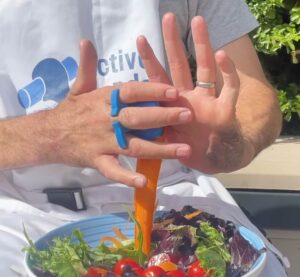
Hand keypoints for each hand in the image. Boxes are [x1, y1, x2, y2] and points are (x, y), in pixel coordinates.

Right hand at [48, 40, 191, 185]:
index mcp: (104, 100)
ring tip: (184, 150)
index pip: (131, 91)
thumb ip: (86, 66)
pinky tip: (145, 182)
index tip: (174, 91)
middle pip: (137, 118)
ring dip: (159, 149)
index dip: (152, 91)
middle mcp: (106, 120)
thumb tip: (86, 41)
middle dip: (163, 117)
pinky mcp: (97, 161)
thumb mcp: (78, 87)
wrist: (48, 135)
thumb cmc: (70, 111)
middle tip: (187, 116)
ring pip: (134, 146)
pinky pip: (113, 170)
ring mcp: (102, 142)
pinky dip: (128, 177)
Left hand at [137, 14, 251, 172]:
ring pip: (206, 69)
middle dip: (174, 43)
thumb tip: (128, 114)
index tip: (140, 39)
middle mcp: (190, 98)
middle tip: (168, 17)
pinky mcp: (225, 110)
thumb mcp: (164, 137)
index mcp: (173, 104)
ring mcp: (208, 101)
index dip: (151, 59)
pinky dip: (228, 72)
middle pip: (181, 66)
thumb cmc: (187, 148)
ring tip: (198, 21)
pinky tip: (222, 54)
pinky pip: (230, 88)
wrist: (212, 160)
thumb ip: (150, 125)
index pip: (159, 78)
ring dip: (203, 45)